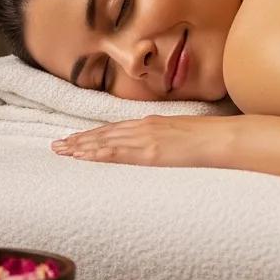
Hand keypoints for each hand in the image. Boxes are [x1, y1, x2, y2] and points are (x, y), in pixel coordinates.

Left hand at [50, 114, 232, 167]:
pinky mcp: (150, 152)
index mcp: (151, 123)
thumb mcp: (180, 134)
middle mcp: (144, 127)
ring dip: (82, 146)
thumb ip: (164, 138)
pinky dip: (99, 153)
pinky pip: (119, 152)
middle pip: (105, 133)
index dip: (94, 134)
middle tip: (57, 146)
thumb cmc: (208, 138)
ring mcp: (146, 139)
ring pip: (106, 141)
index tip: (76, 139)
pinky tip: (85, 156)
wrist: (222, 138)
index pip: (115, 129)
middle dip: (80, 140)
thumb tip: (155, 147)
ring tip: (63, 151)